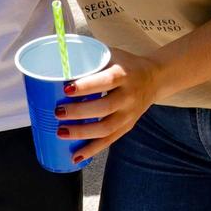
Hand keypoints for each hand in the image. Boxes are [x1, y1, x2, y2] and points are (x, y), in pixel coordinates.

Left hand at [54, 47, 164, 161]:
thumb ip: (89, 59)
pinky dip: (92, 149)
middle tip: (58, 112)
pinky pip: (109, 141)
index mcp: (124, 74)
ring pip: (106, 128)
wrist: (154, 78)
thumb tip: (55, 60)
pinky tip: (76, 156)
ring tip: (61, 132)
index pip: (106, 81)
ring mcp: (129, 114)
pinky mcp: (127, 126)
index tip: (66, 89)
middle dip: (78, 112)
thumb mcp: (111, 55)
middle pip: (104, 108)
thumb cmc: (125, 65)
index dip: (86, 86)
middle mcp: (129, 96)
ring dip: (82, 133)